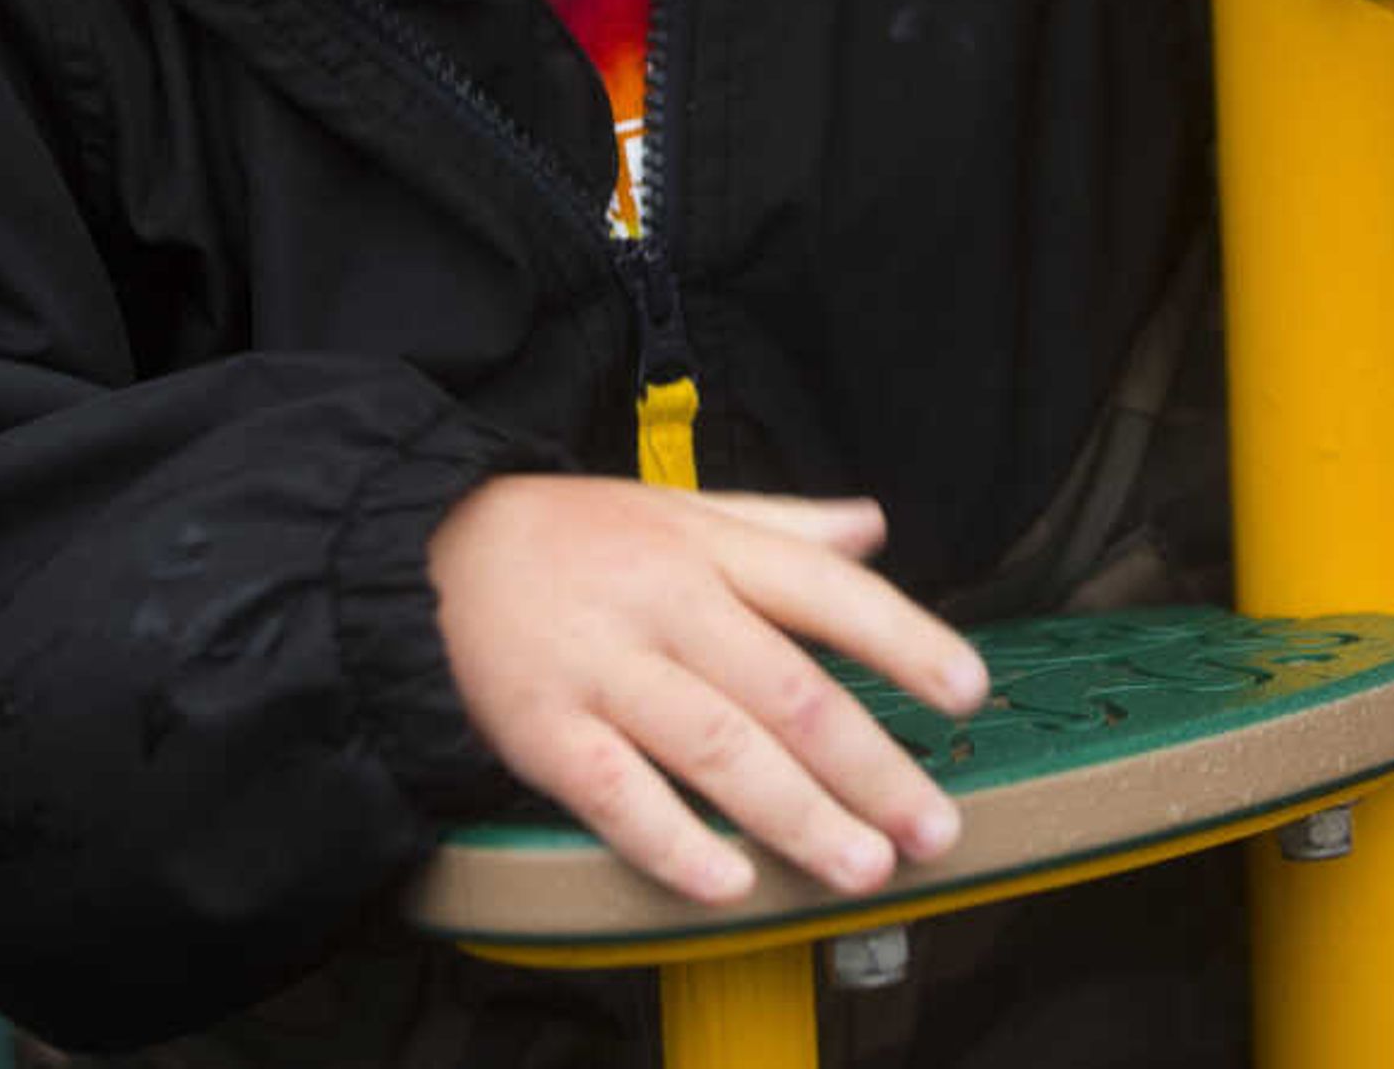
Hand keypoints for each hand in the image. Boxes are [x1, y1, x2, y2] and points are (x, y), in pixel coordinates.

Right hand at [429, 474, 987, 905]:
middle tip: (935, 826)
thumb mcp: (678, 509)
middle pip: (787, 690)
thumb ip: (782, 525)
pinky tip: (730, 884)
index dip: (904, 639)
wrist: (425, 545)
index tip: (968, 691)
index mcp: (708, 548)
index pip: (827, 591)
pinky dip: (674, 842)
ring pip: (716, 747)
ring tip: (863, 865)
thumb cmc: (571, 537)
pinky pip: (616, 793)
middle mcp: (665, 604)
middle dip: (871, 764)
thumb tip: (875, 528)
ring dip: (799, 815)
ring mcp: (602, 669)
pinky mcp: (540, 729)